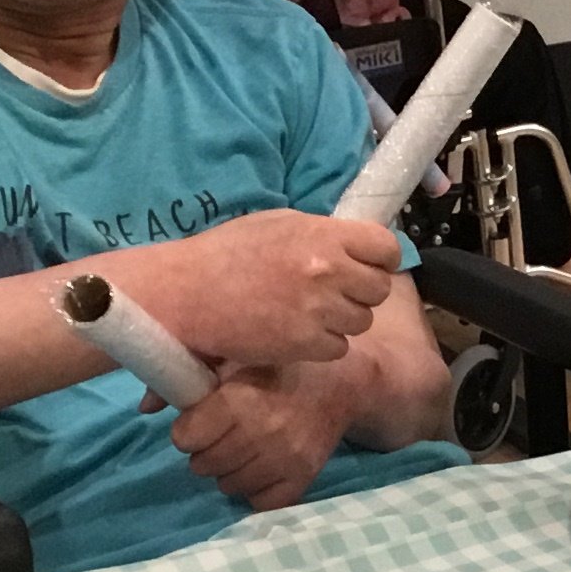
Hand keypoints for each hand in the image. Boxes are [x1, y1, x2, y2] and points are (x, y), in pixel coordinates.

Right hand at [136, 210, 403, 366]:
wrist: (184, 293)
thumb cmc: (226, 253)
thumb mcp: (279, 224)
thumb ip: (323, 234)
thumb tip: (358, 246)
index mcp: (323, 234)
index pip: (386, 248)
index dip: (379, 260)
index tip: (366, 267)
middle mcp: (327, 270)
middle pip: (379, 289)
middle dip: (360, 293)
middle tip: (333, 294)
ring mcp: (318, 308)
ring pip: (361, 321)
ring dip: (342, 320)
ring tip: (309, 313)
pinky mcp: (304, 342)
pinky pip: (338, 347)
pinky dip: (322, 344)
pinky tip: (296, 333)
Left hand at [146, 363, 354, 509]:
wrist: (338, 384)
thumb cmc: (275, 368)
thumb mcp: (230, 361)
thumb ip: (185, 379)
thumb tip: (144, 408)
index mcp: (238, 400)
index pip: (185, 438)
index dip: (189, 430)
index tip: (201, 422)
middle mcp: (260, 433)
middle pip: (202, 466)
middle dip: (207, 451)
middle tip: (225, 435)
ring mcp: (284, 460)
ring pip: (227, 486)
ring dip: (230, 471)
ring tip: (244, 450)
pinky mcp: (302, 479)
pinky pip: (260, 502)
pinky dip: (256, 489)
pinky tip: (263, 467)